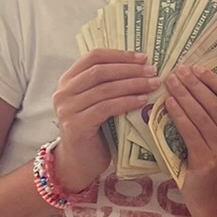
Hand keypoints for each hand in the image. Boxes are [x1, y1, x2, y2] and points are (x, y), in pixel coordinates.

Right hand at [52, 50, 158, 192]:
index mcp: (68, 80)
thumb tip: (142, 65)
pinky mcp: (75, 125)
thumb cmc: (95, 129)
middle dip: (129, 69)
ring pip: (104, 89)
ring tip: (153, 84)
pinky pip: (105, 108)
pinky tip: (142, 100)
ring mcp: (67, 109)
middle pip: (100, 71)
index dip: (119, 55)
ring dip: (132, 85)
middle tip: (152, 71)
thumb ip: (109, 84)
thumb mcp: (98, 101)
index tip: (143, 57)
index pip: (93, 57)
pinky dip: (126, 102)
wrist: (80, 161)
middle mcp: (63, 92)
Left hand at [162, 65, 216, 202]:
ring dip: (183, 96)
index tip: (197, 68)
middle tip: (178, 71)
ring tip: (170, 82)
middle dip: (194, 84)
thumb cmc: (212, 156)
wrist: (210, 192)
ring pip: (200, 116)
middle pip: (214, 103)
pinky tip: (168, 103)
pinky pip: (189, 132)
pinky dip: (178, 115)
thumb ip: (216, 113)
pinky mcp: (206, 160)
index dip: (215, 80)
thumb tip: (193, 80)